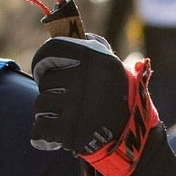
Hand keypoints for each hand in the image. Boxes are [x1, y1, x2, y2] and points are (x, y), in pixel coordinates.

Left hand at [30, 35, 158, 175]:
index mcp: (96, 58)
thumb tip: (66, 33)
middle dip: (51, 92)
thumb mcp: (115, 69)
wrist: (135, 142)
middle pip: (45, 80)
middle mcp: (86, 78)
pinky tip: (55, 136)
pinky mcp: (70, 131)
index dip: (42, 61)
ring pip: (41, 104)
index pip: (52, 49)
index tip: (44, 70)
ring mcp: (77, 105)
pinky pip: (40, 128)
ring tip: (68, 119)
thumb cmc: (121, 102)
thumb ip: (93, 50)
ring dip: (49, 114)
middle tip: (67, 103)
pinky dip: (44, 135)